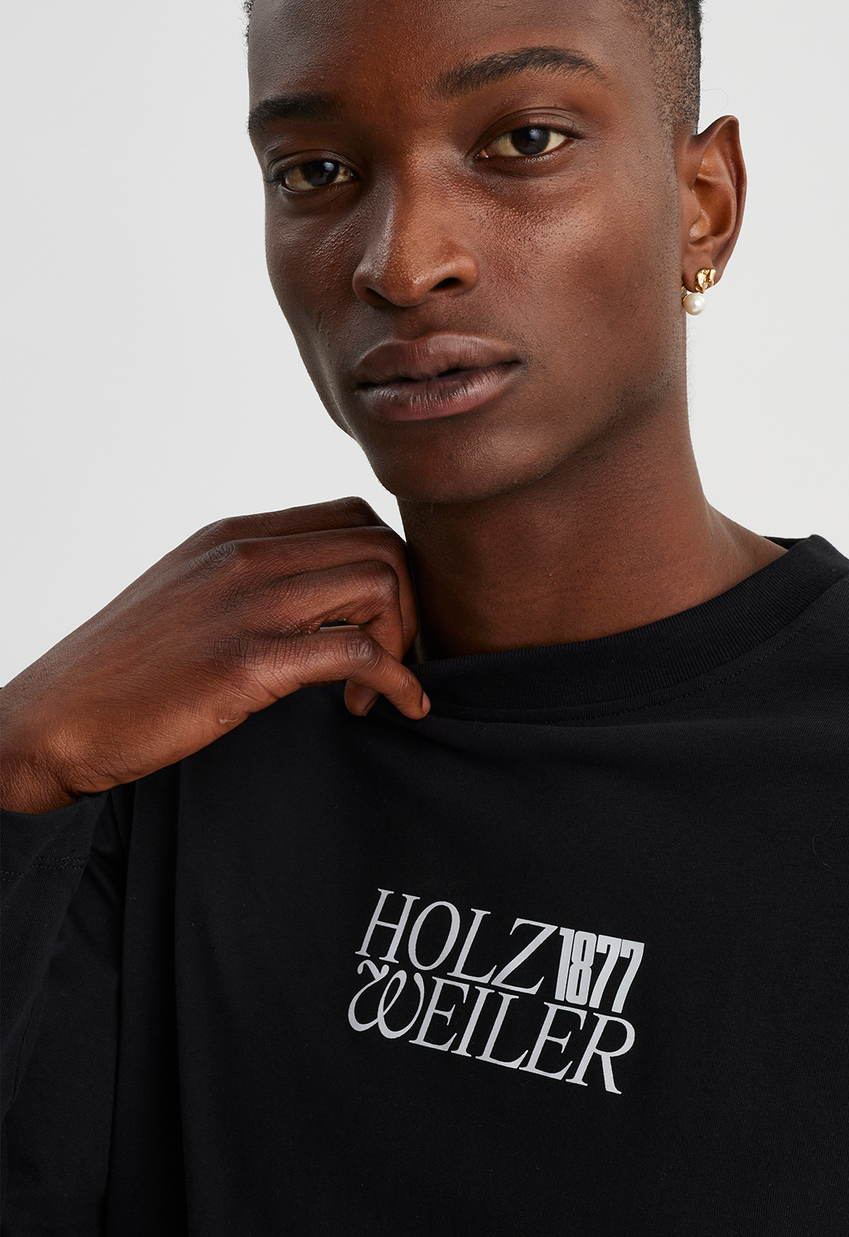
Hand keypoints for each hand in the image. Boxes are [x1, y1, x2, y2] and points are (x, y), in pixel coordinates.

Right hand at [0, 498, 426, 814]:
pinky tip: (394, 708)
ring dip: (400, 639)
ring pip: (380, 582)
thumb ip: (247, 584)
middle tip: (387, 657)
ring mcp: (247, 604)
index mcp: (232, 537)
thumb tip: (312, 601)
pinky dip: (396, 681)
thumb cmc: (120, 674)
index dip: (385, 565)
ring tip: (371, 690)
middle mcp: (244, 556)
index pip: (350, 515)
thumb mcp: (188, 598)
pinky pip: (359, 652)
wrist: (54, 722)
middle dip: (406, 603)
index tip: (376, 620)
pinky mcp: (248, 661)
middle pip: (379, 543)